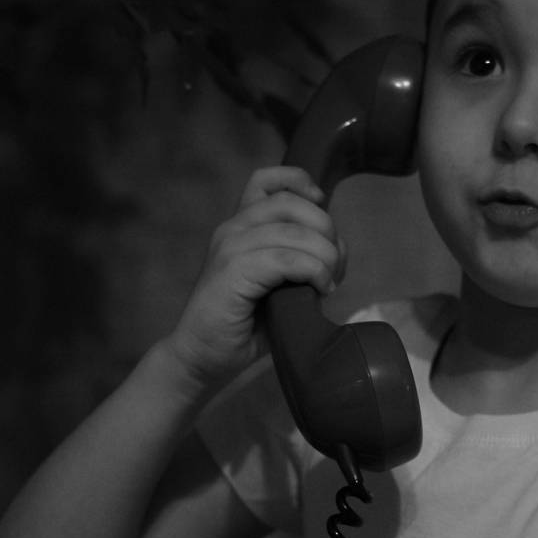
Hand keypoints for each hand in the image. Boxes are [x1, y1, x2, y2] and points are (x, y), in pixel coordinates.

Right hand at [165, 165, 345, 389]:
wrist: (202, 358)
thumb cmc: (242, 327)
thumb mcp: (278, 285)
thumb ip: (299, 260)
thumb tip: (336, 252)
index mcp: (241, 226)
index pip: (267, 180)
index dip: (299, 182)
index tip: (321, 206)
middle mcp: (233, 228)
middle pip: (292, 203)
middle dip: (326, 231)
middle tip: (334, 267)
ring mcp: (230, 247)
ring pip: (295, 232)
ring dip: (324, 256)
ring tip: (328, 284)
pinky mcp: (233, 271)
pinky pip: (287, 258)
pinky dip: (313, 271)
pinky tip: (320, 290)